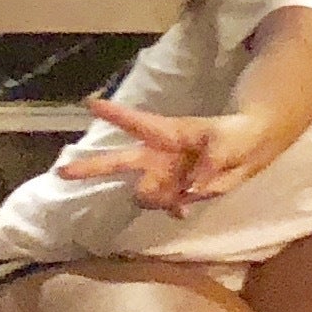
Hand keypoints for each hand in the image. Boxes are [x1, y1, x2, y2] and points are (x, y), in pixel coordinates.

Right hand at [64, 98, 265, 213]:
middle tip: (62, 171)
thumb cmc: (235, 135)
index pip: (136, 122)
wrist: (249, 151)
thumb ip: (210, 164)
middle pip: (118, 162)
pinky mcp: (174, 192)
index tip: (89, 103)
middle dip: (91, 167)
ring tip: (186, 192)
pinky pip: (164, 206)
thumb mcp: (228, 143)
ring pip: (143, 193)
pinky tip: (185, 209)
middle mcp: (157, 155)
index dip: (114, 114)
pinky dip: (173, 208)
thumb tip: (192, 188)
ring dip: (157, 198)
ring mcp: (163, 175)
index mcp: (167, 133)